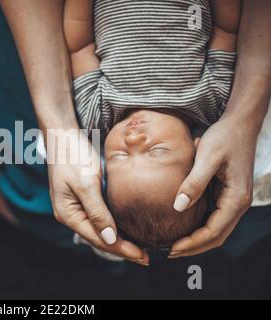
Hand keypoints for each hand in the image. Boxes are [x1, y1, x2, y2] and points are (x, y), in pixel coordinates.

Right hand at [46, 129, 148, 264]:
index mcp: (68, 214)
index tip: (143, 256)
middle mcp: (71, 215)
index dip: (122, 249)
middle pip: (99, 238)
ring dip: (119, 239)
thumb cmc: (72, 155)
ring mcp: (76, 208)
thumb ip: (98, 211)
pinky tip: (127, 228)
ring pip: (100, 230)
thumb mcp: (86, 182)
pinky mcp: (82, 199)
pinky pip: (99, 218)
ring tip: (140, 247)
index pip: (99, 239)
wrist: (62, 135)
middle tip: (146, 257)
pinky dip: (114, 225)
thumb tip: (111, 238)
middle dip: (122, 248)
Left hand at [170, 116, 258, 257]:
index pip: (213, 232)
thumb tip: (178, 207)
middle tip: (169, 252)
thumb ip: (194, 183)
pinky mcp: (226, 194)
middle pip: (217, 237)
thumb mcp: (207, 157)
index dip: (192, 243)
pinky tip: (184, 227)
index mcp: (236, 199)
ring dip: (197, 240)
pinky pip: (214, 218)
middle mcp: (238, 203)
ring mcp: (233, 200)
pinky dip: (200, 227)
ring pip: (216, 230)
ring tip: (174, 245)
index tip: (172, 248)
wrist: (239, 124)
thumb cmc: (224, 138)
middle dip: (194, 247)